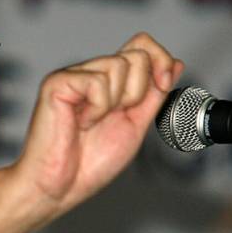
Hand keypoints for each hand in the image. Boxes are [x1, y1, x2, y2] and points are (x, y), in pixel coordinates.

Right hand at [3, 33, 184, 230]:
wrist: (58, 186)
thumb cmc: (88, 163)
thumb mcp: (135, 125)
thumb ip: (153, 94)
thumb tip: (174, 64)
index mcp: (108, 81)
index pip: (141, 45)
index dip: (160, 60)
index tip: (163, 86)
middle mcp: (89, 73)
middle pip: (137, 53)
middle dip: (138, 92)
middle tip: (113, 117)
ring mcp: (71, 76)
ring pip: (119, 64)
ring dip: (116, 103)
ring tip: (92, 122)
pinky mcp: (56, 83)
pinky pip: (97, 82)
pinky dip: (97, 109)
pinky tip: (80, 122)